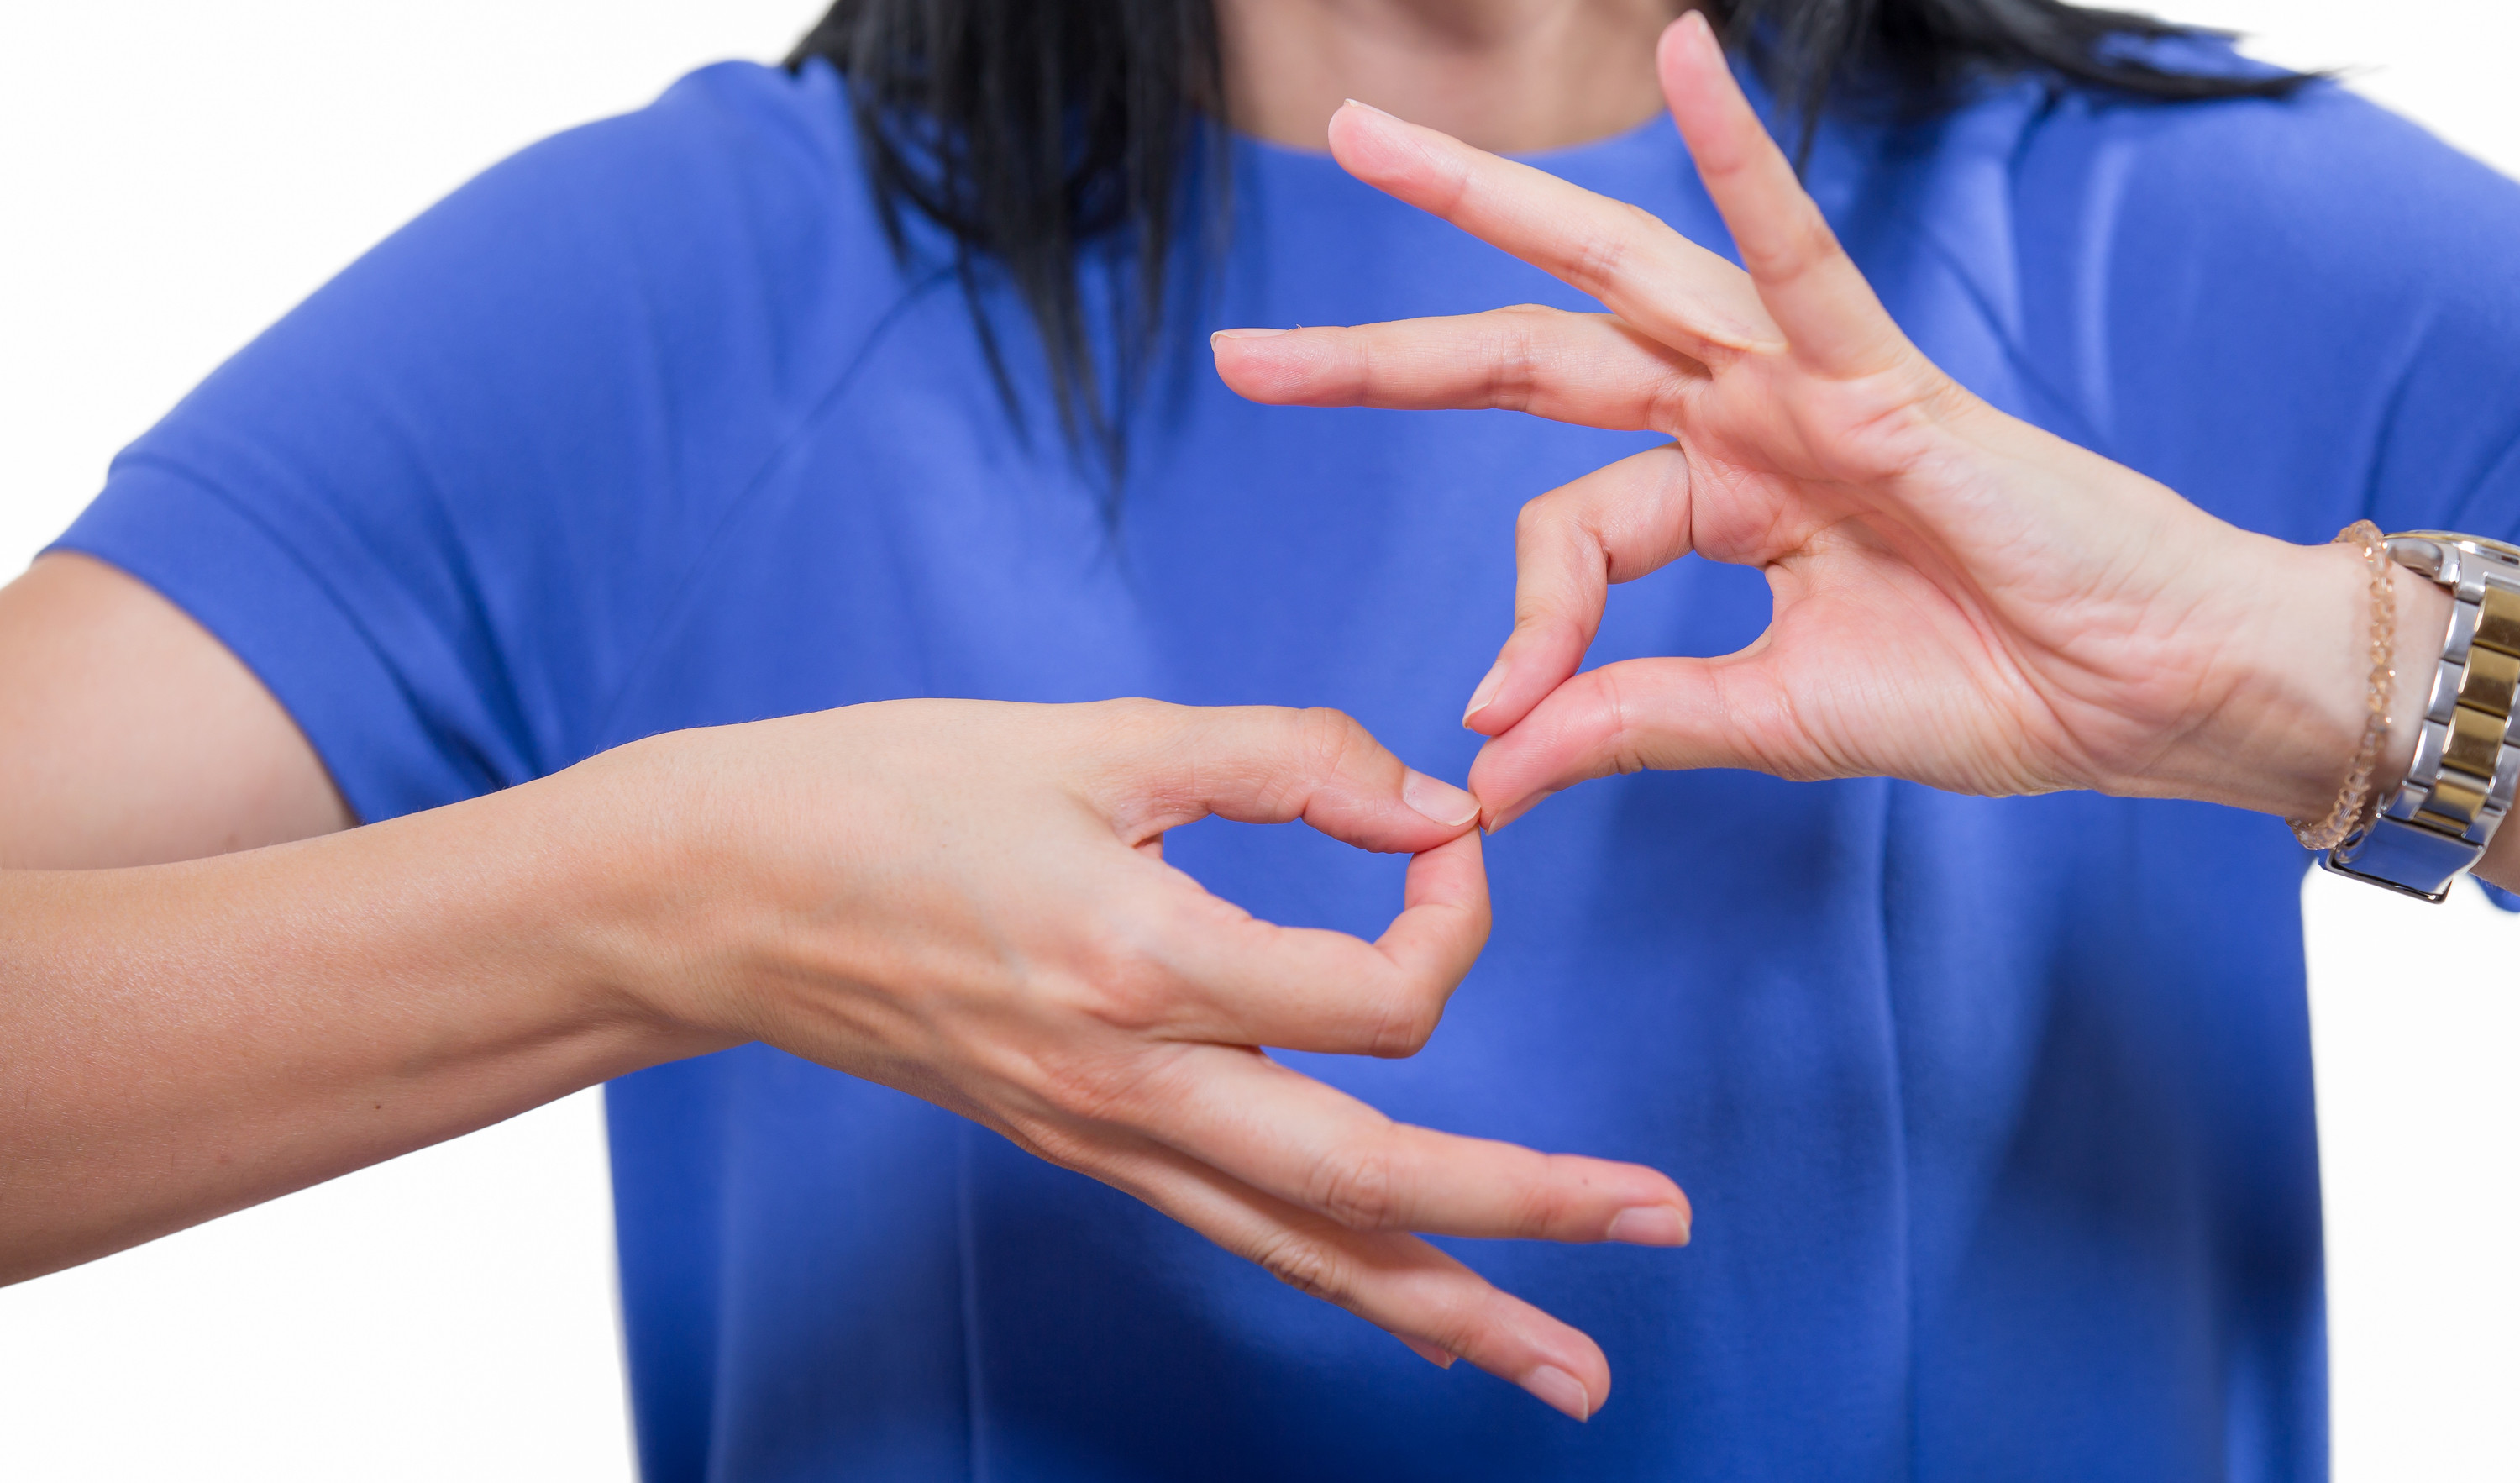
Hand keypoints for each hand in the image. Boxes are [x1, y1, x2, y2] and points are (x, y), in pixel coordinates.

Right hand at [581, 698, 1688, 1418]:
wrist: (728, 896)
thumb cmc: (897, 790)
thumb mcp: (1100, 735)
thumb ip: (1285, 757)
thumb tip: (1432, 807)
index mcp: (1143, 961)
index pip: (1381, 992)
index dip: (1457, 915)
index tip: (1447, 833)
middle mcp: (1133, 1084)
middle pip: (1373, 1181)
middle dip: (1529, 1211)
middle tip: (1659, 1225)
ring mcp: (1106, 1138)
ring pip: (1307, 1250)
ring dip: (1451, 1309)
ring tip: (1569, 1368)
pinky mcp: (1085, 1149)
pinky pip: (1237, 1234)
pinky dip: (1341, 1278)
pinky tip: (1410, 1311)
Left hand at [1213, 12, 2435, 826]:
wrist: (2146, 703)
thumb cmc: (1991, 691)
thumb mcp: (1766, 717)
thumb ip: (1623, 720)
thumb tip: (1484, 773)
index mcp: (1717, 495)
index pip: (1563, 528)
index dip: (1519, 625)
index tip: (1501, 720)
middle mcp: (1740, 416)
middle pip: (1530, 356)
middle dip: (1385, 355)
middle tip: (1244, 352)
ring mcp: (1803, 382)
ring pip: (1618, 275)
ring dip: (1489, 204)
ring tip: (1369, 142)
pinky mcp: (1884, 378)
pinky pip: (1800, 254)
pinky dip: (1740, 161)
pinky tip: (1682, 56)